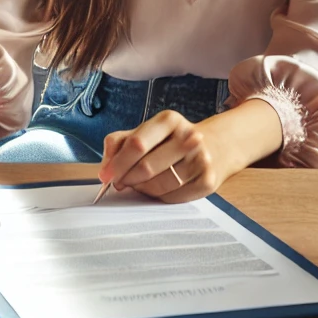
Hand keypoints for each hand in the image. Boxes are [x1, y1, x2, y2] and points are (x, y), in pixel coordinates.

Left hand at [98, 110, 221, 202]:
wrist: (211, 147)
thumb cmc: (169, 140)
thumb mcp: (145, 132)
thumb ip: (119, 143)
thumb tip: (105, 168)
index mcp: (169, 120)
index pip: (137, 144)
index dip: (118, 163)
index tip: (105, 175)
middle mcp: (188, 137)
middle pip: (146, 167)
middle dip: (127, 178)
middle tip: (119, 183)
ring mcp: (201, 159)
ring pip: (159, 185)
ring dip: (142, 188)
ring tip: (138, 183)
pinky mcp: (208, 181)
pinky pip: (173, 197)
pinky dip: (159, 197)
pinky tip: (157, 189)